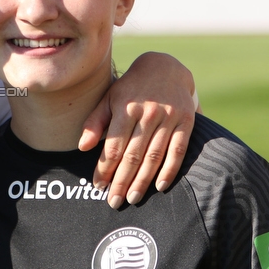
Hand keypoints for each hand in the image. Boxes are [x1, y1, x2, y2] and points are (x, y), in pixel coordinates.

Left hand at [80, 52, 196, 207]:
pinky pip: (178, 150)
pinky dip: (170, 170)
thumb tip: (82, 147)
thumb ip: (95, 122)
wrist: (165, 67)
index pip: (113, 146)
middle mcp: (148, 112)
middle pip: (133, 154)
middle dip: (122, 181)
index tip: (98, 186)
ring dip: (143, 180)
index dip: (105, 168)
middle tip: (114, 201)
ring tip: (133, 198)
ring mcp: (169, 116)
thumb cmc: (131, 88)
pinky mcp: (186, 120)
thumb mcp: (109, 98)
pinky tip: (160, 186)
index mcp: (125, 107)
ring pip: (154, 156)